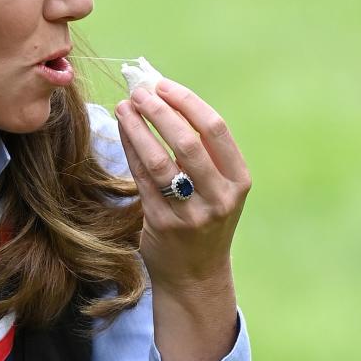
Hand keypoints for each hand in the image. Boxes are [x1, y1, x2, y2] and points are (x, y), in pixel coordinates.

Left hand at [114, 79, 250, 292]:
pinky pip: (142, 180)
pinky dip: (130, 151)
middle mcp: (219, 197)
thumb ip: (200, 149)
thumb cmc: (203, 218)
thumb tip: (164, 95)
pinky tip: (122, 132)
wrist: (195, 274)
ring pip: (160, 162)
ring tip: (123, 107)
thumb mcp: (216, 186)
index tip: (162, 85)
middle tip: (138, 92)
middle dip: (159, 111)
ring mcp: (190, 214)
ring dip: (138, 129)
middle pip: (187, 142)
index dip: (186, 102)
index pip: (215, 129)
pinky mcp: (162, 225)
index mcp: (238, 180)